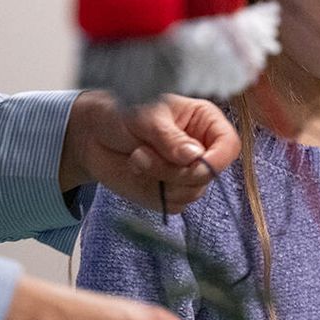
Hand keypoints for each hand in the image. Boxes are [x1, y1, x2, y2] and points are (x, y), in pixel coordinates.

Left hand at [59, 91, 239, 212]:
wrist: (90, 134)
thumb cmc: (121, 113)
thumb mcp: (146, 117)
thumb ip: (170, 138)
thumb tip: (194, 158)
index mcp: (205, 123)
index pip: (229, 146)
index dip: (216, 159)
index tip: (191, 161)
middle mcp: (201, 151)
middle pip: (208, 175)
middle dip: (174, 171)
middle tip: (142, 155)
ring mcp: (186, 174)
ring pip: (191, 193)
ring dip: (159, 179)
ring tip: (136, 158)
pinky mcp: (170, 194)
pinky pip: (173, 205)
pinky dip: (152, 193)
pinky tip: (137, 172)